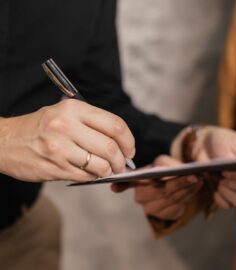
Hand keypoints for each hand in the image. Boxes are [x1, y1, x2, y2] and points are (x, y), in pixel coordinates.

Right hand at [0, 99, 134, 181]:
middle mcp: (66, 126)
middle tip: (122, 164)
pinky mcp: (54, 167)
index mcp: (73, 109)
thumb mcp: (64, 113)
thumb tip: (121, 142)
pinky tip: (91, 172)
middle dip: (122, 160)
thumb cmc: (39, 127)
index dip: (129, 140)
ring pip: (100, 165)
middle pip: (110, 147)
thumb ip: (92, 123)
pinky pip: (86, 176)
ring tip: (107, 169)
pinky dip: (94, 176)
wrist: (4, 141)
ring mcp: (59, 149)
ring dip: (109, 170)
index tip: (130, 149)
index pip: (115, 125)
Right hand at [113, 155, 202, 220]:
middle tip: (193, 175)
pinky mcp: (163, 215)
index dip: (123, 184)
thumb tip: (175, 169)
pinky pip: (178, 204)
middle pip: (160, 189)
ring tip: (199, 178)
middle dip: (178, 182)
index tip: (121, 185)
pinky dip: (189, 194)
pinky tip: (197, 186)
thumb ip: (166, 164)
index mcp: (136, 180)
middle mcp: (140, 195)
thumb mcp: (162, 164)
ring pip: (172, 197)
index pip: (129, 182)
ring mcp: (150, 207)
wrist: (169, 191)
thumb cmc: (163, 173)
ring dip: (187, 187)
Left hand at [172, 126, 235, 208]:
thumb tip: (230, 167)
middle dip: (233, 184)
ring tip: (218, 184)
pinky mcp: (232, 195)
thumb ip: (229, 157)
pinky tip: (215, 191)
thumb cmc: (221, 142)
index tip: (225, 172)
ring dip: (228, 194)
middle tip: (220, 177)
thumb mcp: (224, 145)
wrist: (207, 147)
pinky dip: (221, 200)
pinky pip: (229, 205)